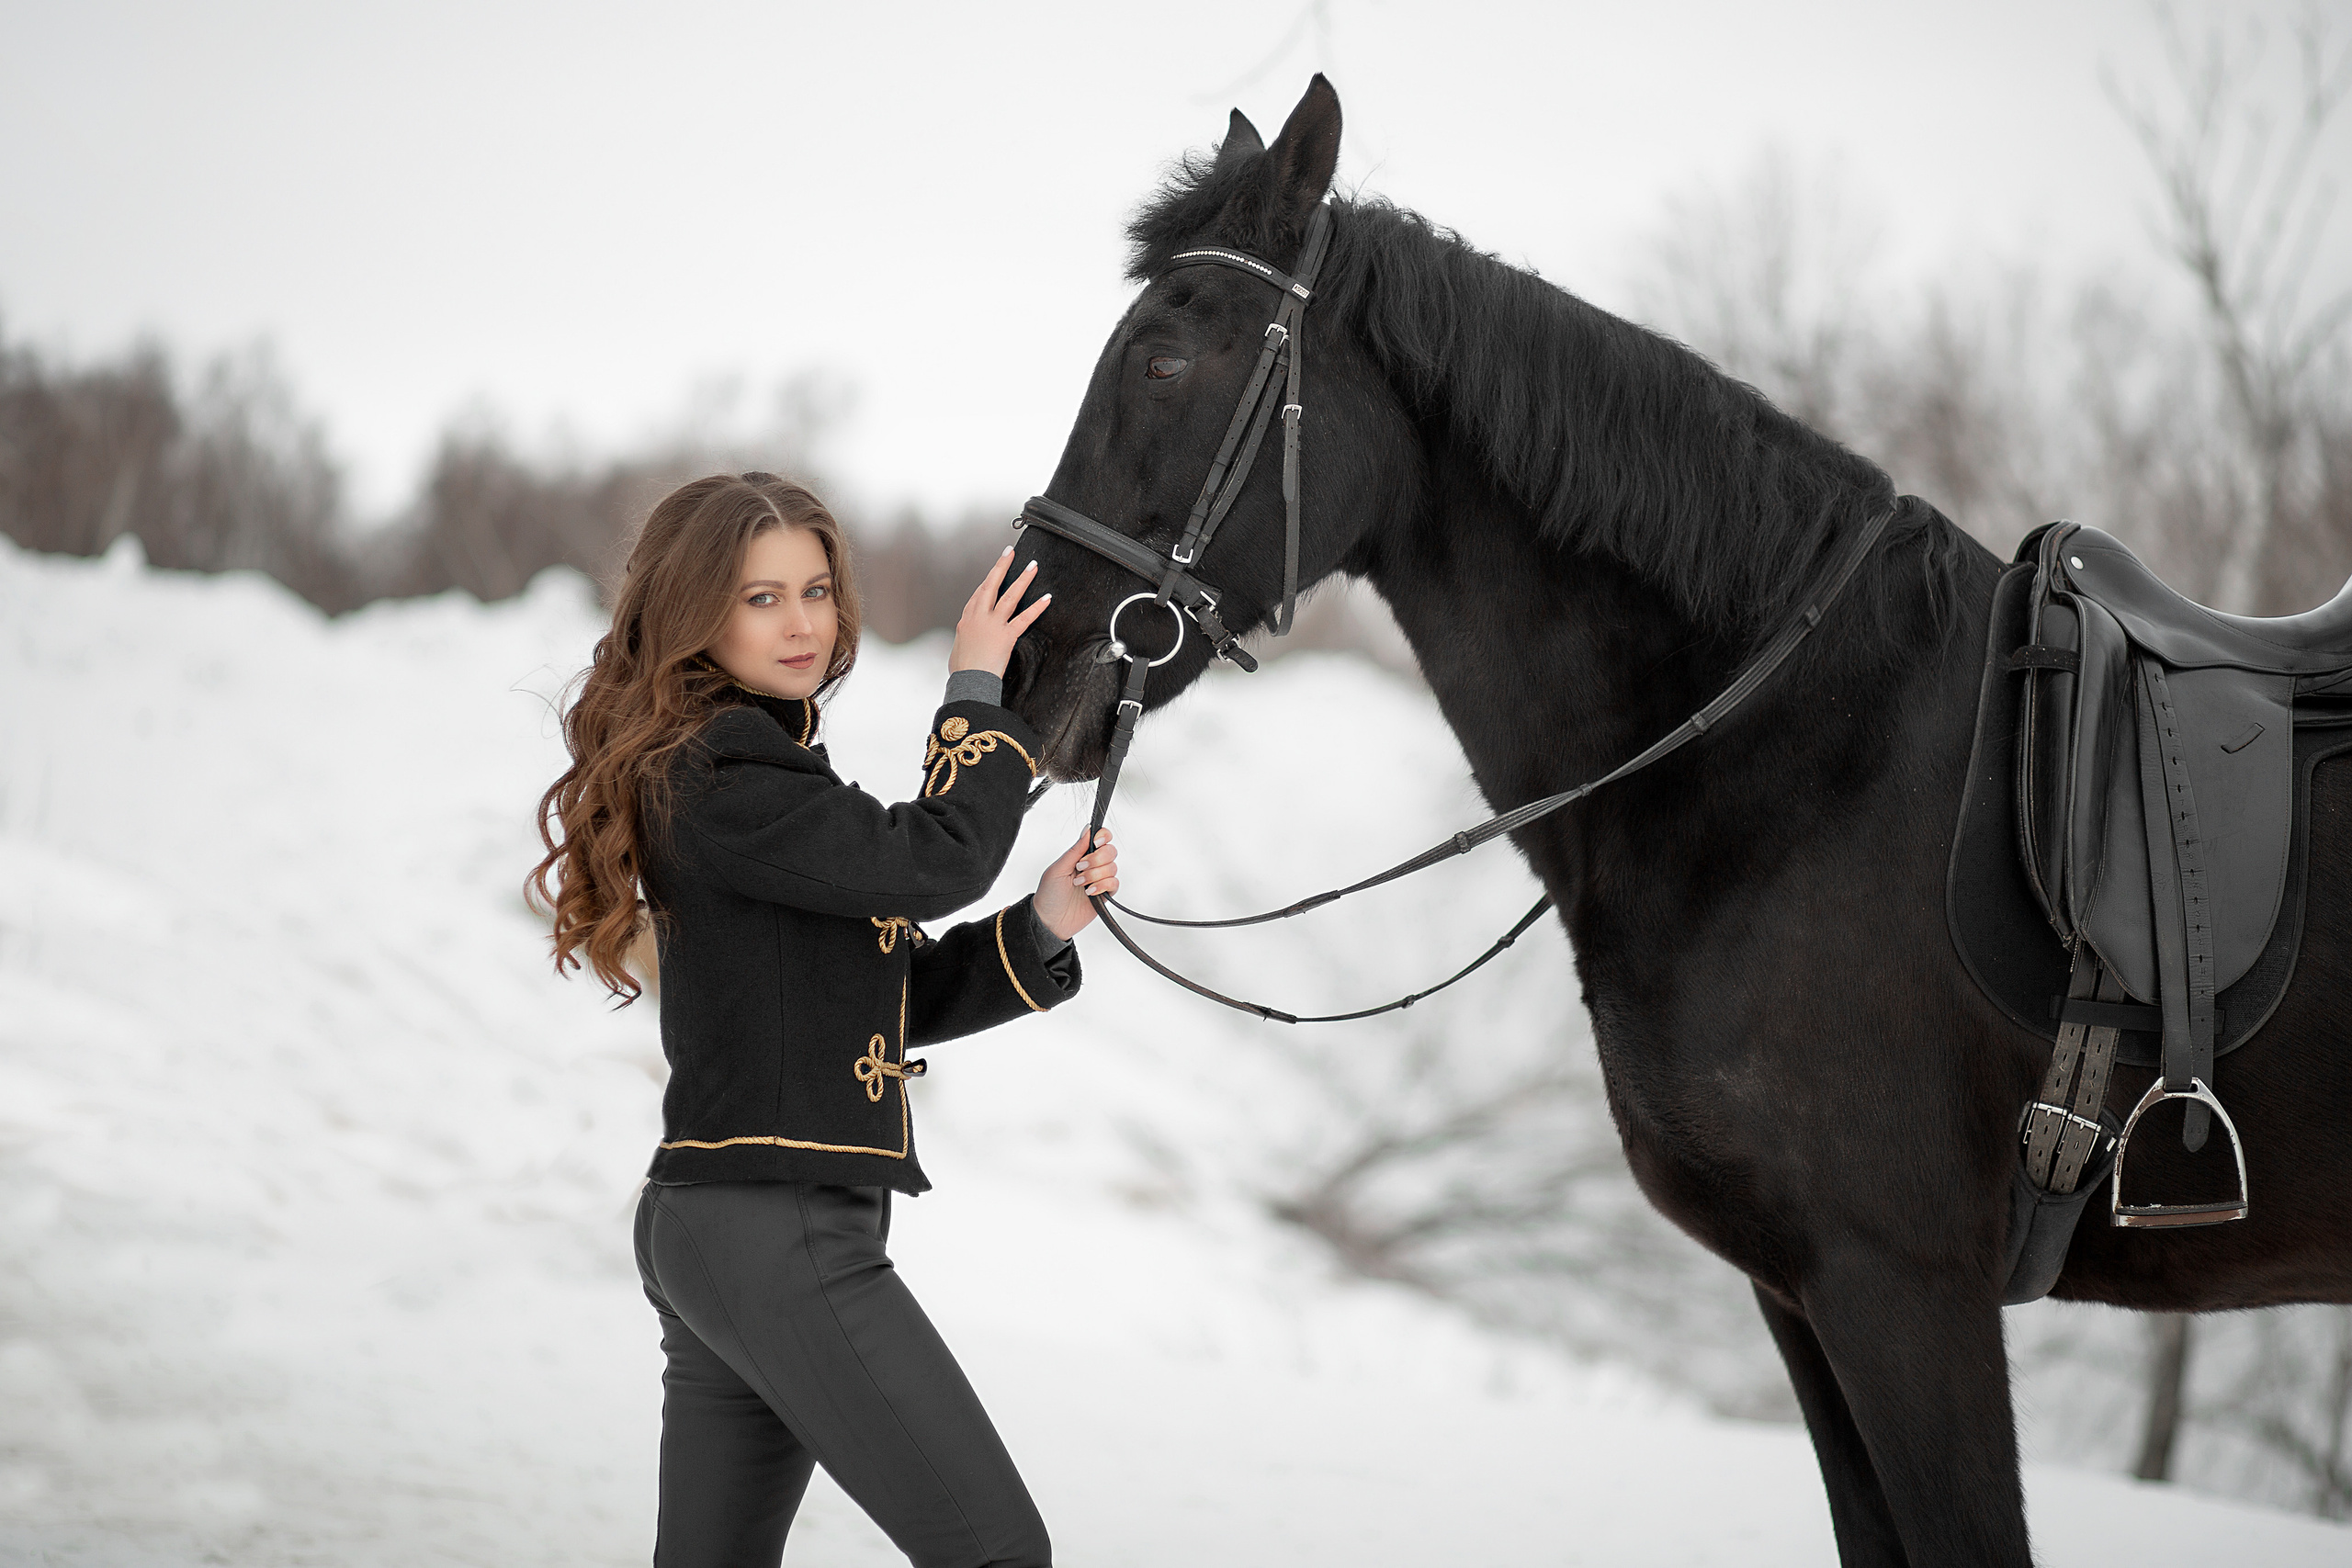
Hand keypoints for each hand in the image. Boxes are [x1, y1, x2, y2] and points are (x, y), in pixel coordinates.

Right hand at [950, 547, 1049, 678]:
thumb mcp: (958, 651)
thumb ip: (966, 642)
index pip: (978, 595)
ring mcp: (992, 624)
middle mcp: (978, 617)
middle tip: (1010, 551)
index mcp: (966, 620)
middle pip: (991, 585)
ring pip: (1010, 596)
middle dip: (1001, 566)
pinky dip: (1037, 607)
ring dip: (1023, 579)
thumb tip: (968, 644)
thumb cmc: (963, 672)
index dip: (988, 582)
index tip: (995, 573)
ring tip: (1033, 566)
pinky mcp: (1006, 635)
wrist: (968, 682)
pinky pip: (1024, 618)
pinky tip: (1046, 598)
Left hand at [1033, 828, 1117, 940]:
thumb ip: (1075, 850)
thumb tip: (1088, 830)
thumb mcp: (1058, 868)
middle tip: (1080, 868)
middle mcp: (1092, 865)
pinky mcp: (1105, 894)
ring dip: (1095, 875)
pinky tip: (1089, 892)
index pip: (1100, 837)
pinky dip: (1102, 886)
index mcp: (1080, 855)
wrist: (1050, 921)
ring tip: (1080, 884)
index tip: (1096, 843)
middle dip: (1096, 859)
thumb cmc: (1049, 894)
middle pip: (1110, 851)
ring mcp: (1099, 879)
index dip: (1103, 837)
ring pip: (1113, 867)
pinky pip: (1115, 884)